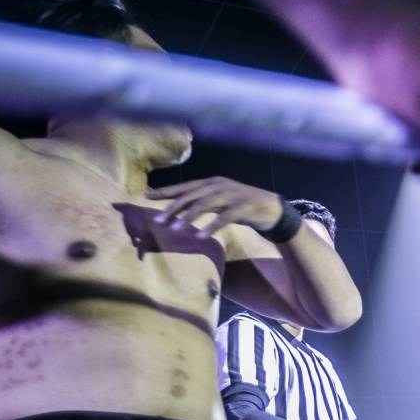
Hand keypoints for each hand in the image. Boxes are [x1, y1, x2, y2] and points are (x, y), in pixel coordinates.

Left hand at [146, 177, 282, 237]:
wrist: (272, 209)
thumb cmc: (243, 207)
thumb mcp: (220, 201)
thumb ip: (203, 202)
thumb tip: (179, 209)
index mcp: (212, 182)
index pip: (185, 186)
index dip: (166, 191)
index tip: (147, 197)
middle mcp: (220, 185)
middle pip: (191, 195)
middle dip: (173, 207)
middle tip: (157, 220)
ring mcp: (232, 195)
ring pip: (205, 204)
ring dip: (188, 217)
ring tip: (175, 230)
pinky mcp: (243, 207)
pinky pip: (224, 217)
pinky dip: (211, 227)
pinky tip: (200, 237)